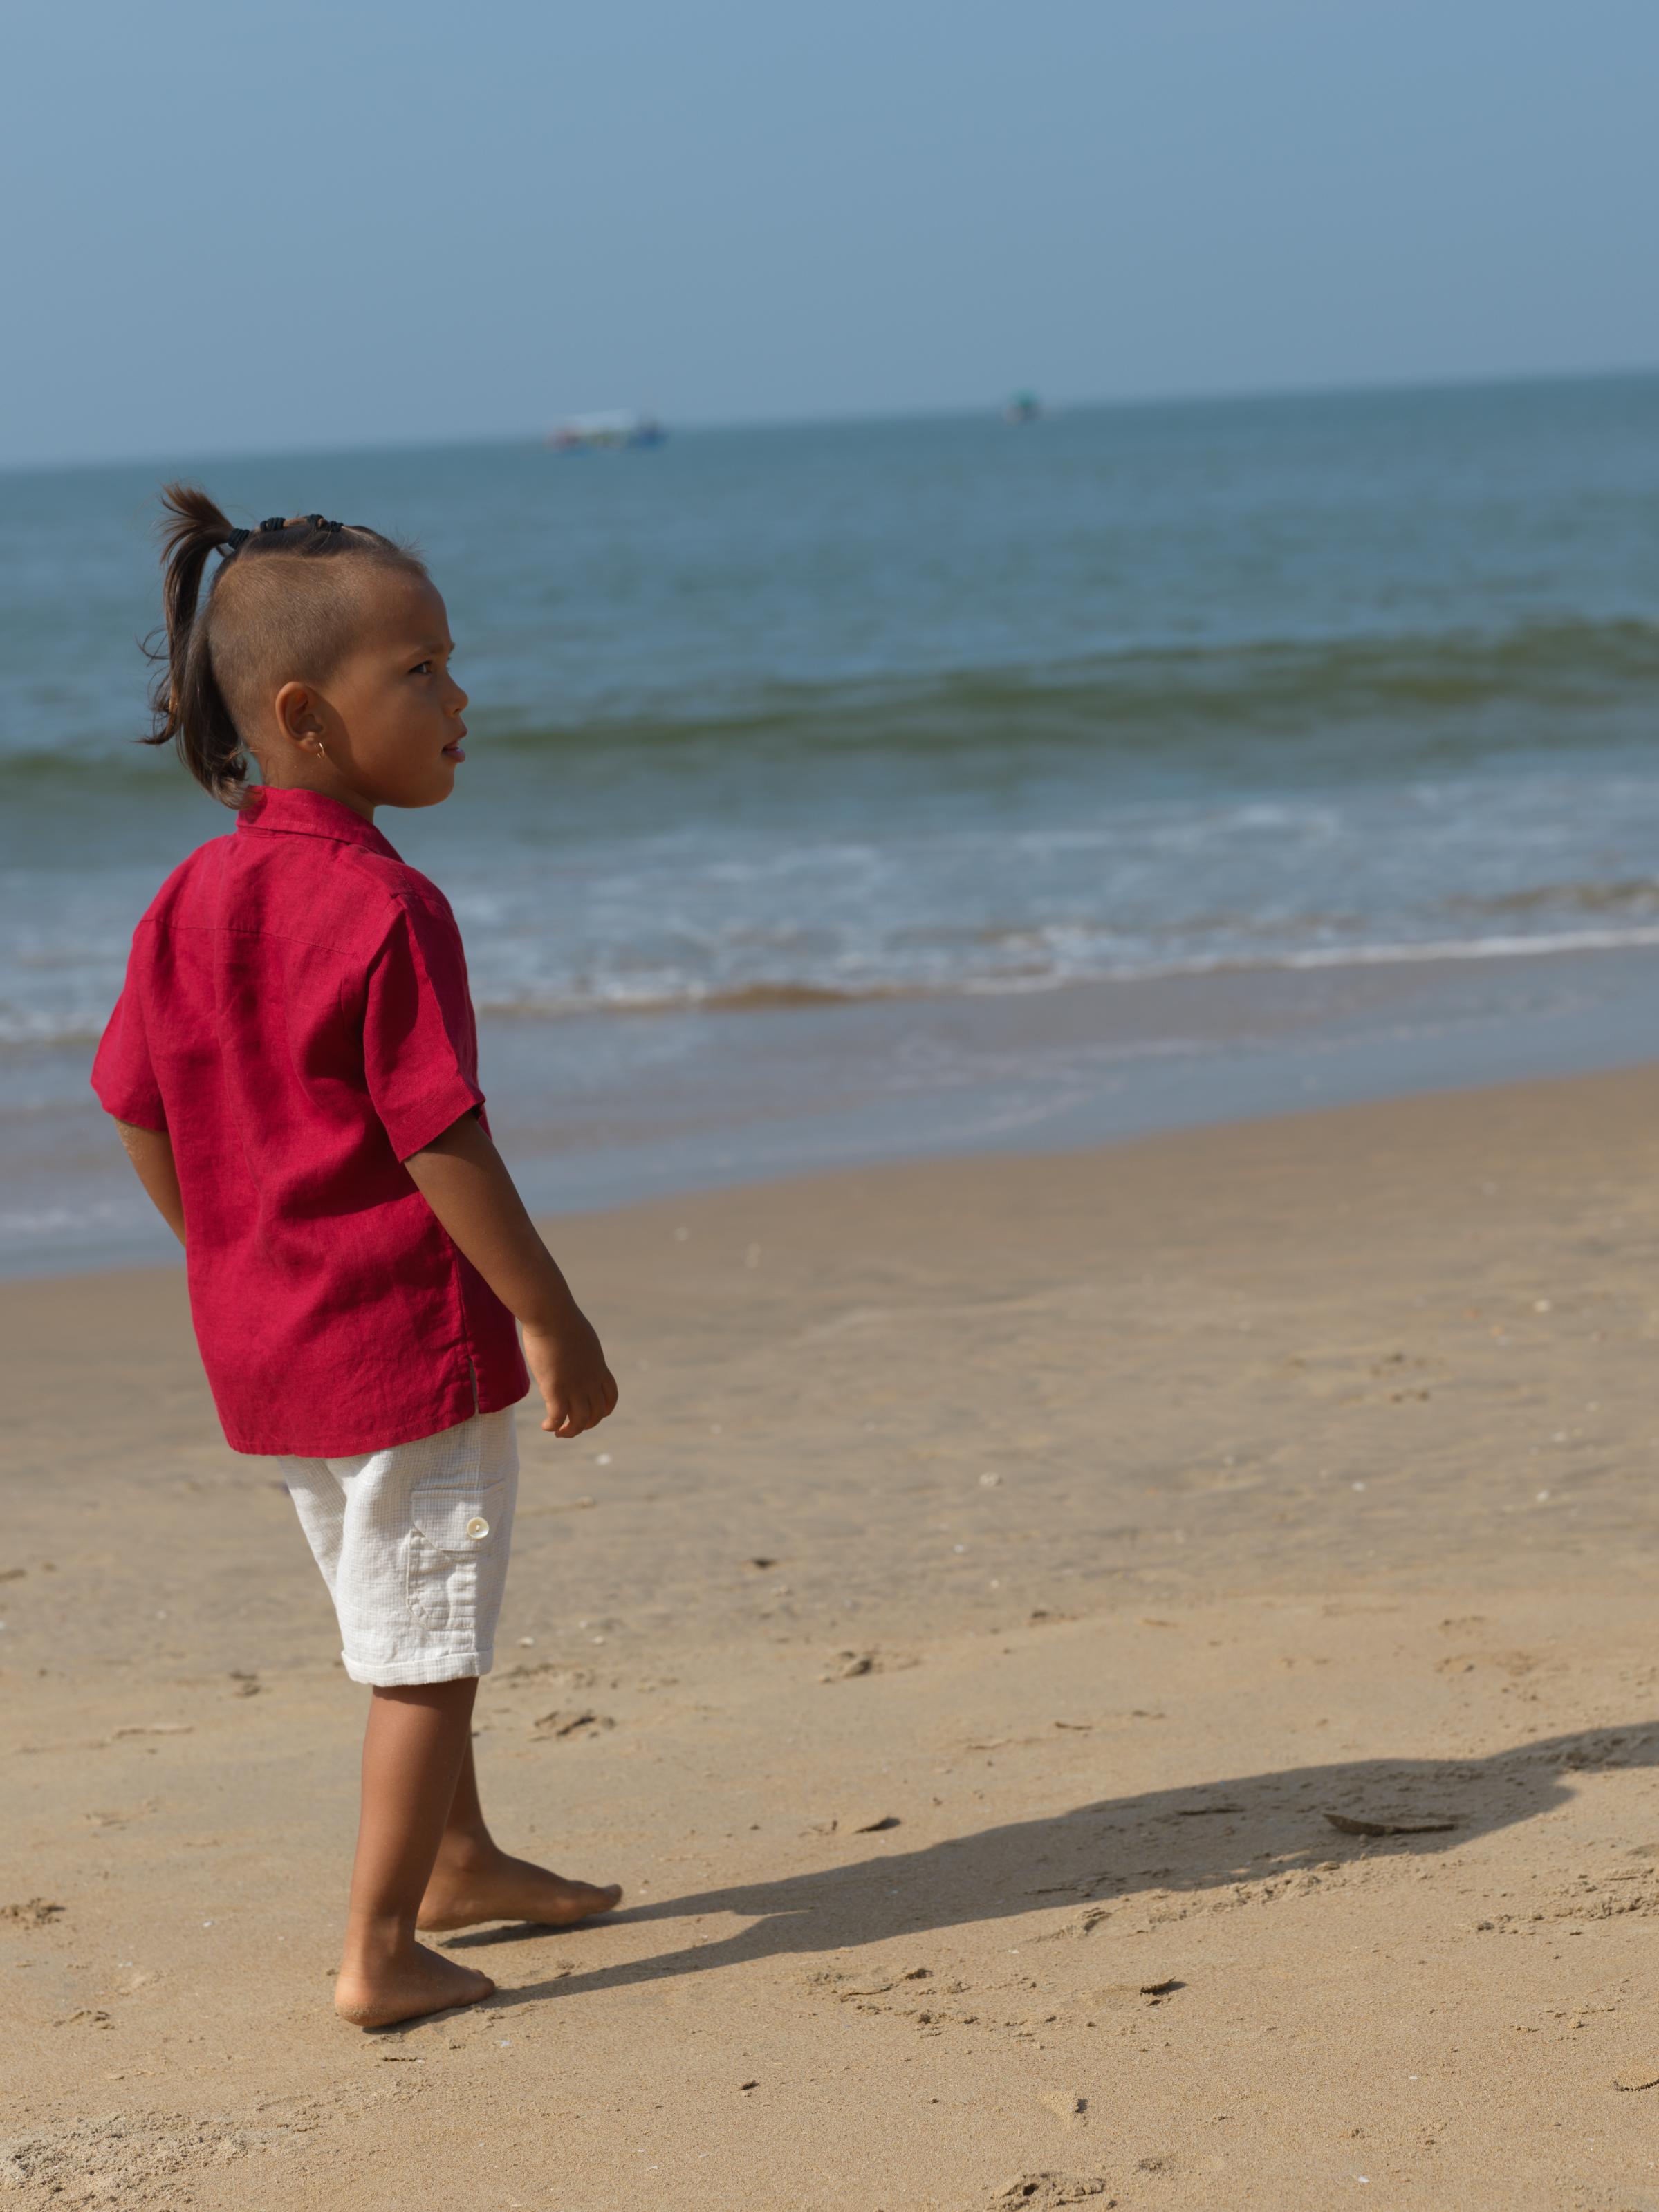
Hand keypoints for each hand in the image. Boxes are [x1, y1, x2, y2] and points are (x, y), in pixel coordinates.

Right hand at [522, 1309, 617, 1437]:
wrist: (551, 1314)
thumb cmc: (561, 1319)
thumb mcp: (581, 1337)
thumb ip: (581, 1350)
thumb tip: (573, 1348)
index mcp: (599, 1367)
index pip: (610, 1396)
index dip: (604, 1410)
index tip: (594, 1414)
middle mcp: (591, 1380)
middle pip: (597, 1413)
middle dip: (586, 1424)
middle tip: (571, 1426)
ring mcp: (575, 1386)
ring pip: (580, 1421)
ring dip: (571, 1431)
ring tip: (559, 1432)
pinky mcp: (555, 1388)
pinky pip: (558, 1417)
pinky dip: (553, 1426)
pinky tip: (546, 1426)